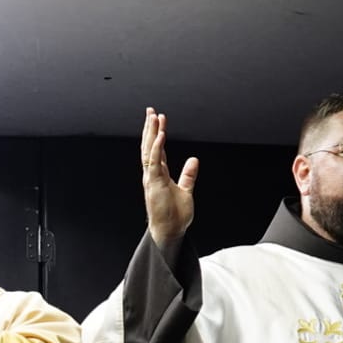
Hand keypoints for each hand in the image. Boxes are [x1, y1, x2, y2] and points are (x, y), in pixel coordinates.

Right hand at [141, 107, 198, 245]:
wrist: (171, 231)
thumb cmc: (175, 215)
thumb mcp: (186, 190)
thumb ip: (189, 175)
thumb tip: (194, 160)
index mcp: (159, 175)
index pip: (156, 150)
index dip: (157, 134)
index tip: (159, 119)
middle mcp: (152, 174)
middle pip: (149, 146)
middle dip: (149, 128)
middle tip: (150, 111)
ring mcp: (151, 178)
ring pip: (148, 151)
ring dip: (151, 133)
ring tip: (153, 117)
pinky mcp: (154, 184)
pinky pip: (153, 162)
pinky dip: (156, 148)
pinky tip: (159, 135)